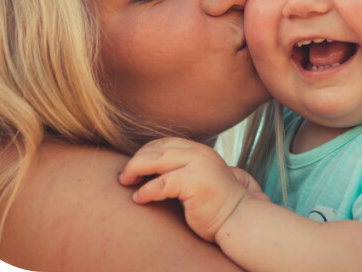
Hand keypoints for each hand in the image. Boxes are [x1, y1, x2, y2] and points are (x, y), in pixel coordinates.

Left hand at [118, 137, 266, 241]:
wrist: (238, 219)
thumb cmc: (214, 204)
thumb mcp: (198, 178)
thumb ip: (181, 169)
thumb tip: (148, 170)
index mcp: (199, 150)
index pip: (165, 142)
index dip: (145, 151)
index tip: (133, 166)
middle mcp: (199, 153)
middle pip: (158, 148)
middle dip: (136, 160)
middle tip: (123, 175)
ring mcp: (198, 165)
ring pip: (156, 159)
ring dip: (136, 170)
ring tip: (125, 182)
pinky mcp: (195, 182)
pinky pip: (161, 184)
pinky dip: (145, 191)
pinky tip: (138, 199)